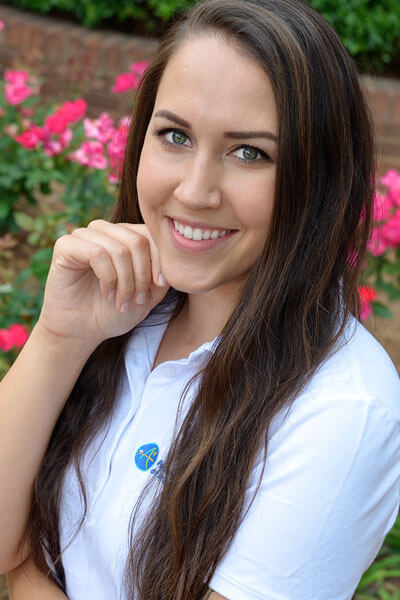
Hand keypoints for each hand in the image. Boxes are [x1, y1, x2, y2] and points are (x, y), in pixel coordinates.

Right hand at [37, 220, 168, 349]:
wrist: (84, 331)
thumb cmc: (115, 311)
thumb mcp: (149, 293)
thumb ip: (163, 273)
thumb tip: (173, 259)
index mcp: (124, 235)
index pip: (151, 233)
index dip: (159, 260)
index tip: (158, 286)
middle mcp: (105, 231)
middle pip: (137, 240)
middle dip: (142, 275)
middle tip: (138, 299)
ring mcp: (84, 235)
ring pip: (119, 249)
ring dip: (125, 281)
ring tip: (122, 302)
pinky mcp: (65, 245)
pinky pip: (96, 253)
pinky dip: (108, 278)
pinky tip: (107, 294)